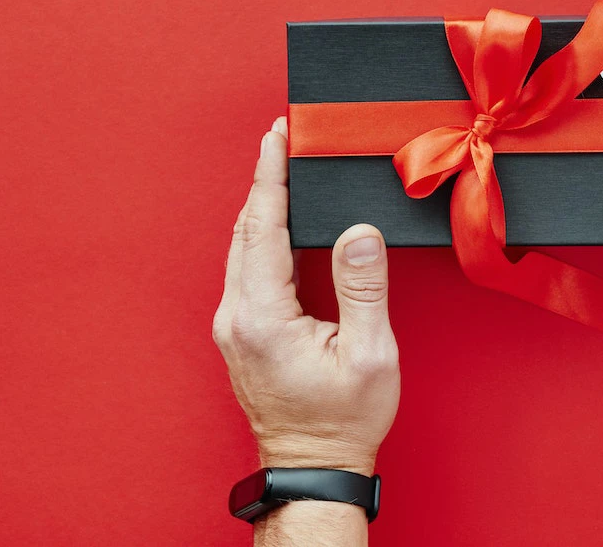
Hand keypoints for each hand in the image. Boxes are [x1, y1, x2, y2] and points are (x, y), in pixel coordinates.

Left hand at [212, 117, 399, 475]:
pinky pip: (246, 268)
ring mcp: (233, 326)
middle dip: (265, 181)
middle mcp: (237, 317)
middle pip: (246, 230)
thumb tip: (358, 232)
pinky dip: (262, 235)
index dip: (270, 176)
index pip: (263, 226)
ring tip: (283, 170)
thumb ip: (362, 287)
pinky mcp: (240, 333)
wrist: (313, 466)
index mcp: (264, 316)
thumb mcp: (369, 354)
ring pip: (242, 247)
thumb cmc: (343, 419)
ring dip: (263, 207)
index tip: (277, 135)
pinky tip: (280, 223)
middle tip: (284, 139)